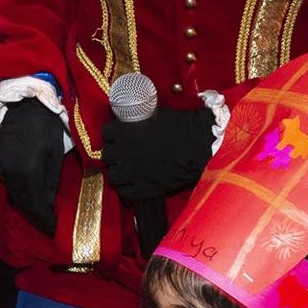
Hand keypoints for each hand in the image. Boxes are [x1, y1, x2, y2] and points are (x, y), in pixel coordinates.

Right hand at [0, 98, 64, 233]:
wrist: (24, 105)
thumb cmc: (46, 126)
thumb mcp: (54, 154)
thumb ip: (50, 182)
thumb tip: (48, 206)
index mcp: (28, 174)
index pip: (35, 207)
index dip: (44, 221)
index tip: (54, 231)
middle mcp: (12, 176)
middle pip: (23, 205)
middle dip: (36, 218)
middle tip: (49, 227)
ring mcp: (3, 170)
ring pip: (15, 198)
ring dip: (27, 209)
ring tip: (41, 216)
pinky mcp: (0, 164)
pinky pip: (10, 188)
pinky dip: (20, 197)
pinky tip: (29, 199)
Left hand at [100, 106, 216, 202]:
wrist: (201, 146)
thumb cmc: (183, 127)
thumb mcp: (156, 116)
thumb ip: (140, 121)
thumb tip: (135, 121)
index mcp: (124, 133)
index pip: (106, 133)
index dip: (113, 133)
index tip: (119, 134)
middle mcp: (123, 154)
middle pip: (107, 155)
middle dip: (115, 152)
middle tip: (125, 151)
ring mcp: (132, 174)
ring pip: (113, 174)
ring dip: (119, 170)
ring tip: (129, 167)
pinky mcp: (142, 190)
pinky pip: (125, 192)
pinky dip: (127, 187)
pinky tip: (134, 182)